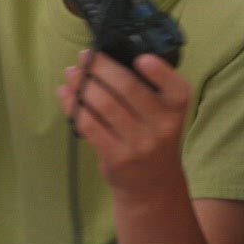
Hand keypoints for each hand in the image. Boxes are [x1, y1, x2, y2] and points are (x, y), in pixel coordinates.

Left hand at [59, 51, 190, 195]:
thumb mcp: (164, 116)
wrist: (152, 186)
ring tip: (72, 73)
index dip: (159, 71)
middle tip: (85, 56)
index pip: (176, 87)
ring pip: (104, 105)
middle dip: (102, 67)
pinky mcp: (116, 158)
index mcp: (177, 110)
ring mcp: (139, 144)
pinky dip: (74, 106)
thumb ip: (148, 91)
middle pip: (128, 88)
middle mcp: (162, 127)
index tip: (140, 58)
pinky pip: (89, 125)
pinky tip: (66, 94)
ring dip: (83, 84)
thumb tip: (104, 60)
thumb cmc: (154, 139)